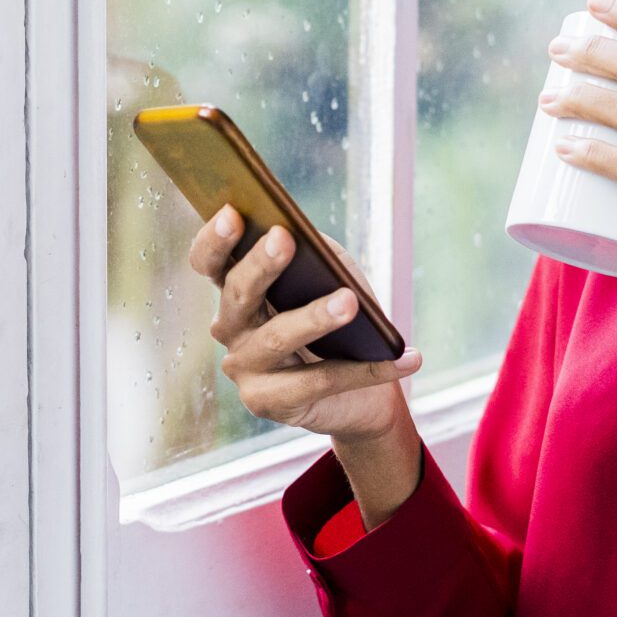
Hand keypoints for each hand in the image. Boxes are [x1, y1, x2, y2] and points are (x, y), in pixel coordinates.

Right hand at [187, 207, 423, 444]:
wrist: (363, 393)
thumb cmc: (342, 323)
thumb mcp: (330, 279)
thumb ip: (316, 256)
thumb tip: (310, 239)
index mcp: (236, 291)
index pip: (209, 262)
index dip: (215, 239)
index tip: (233, 213)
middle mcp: (230, 329)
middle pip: (238, 294)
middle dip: (260, 264)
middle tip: (285, 239)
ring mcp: (245, 369)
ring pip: (277, 338)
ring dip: (315, 317)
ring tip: (350, 301)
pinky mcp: (268, 403)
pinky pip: (319, 382)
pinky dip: (368, 370)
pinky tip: (407, 358)